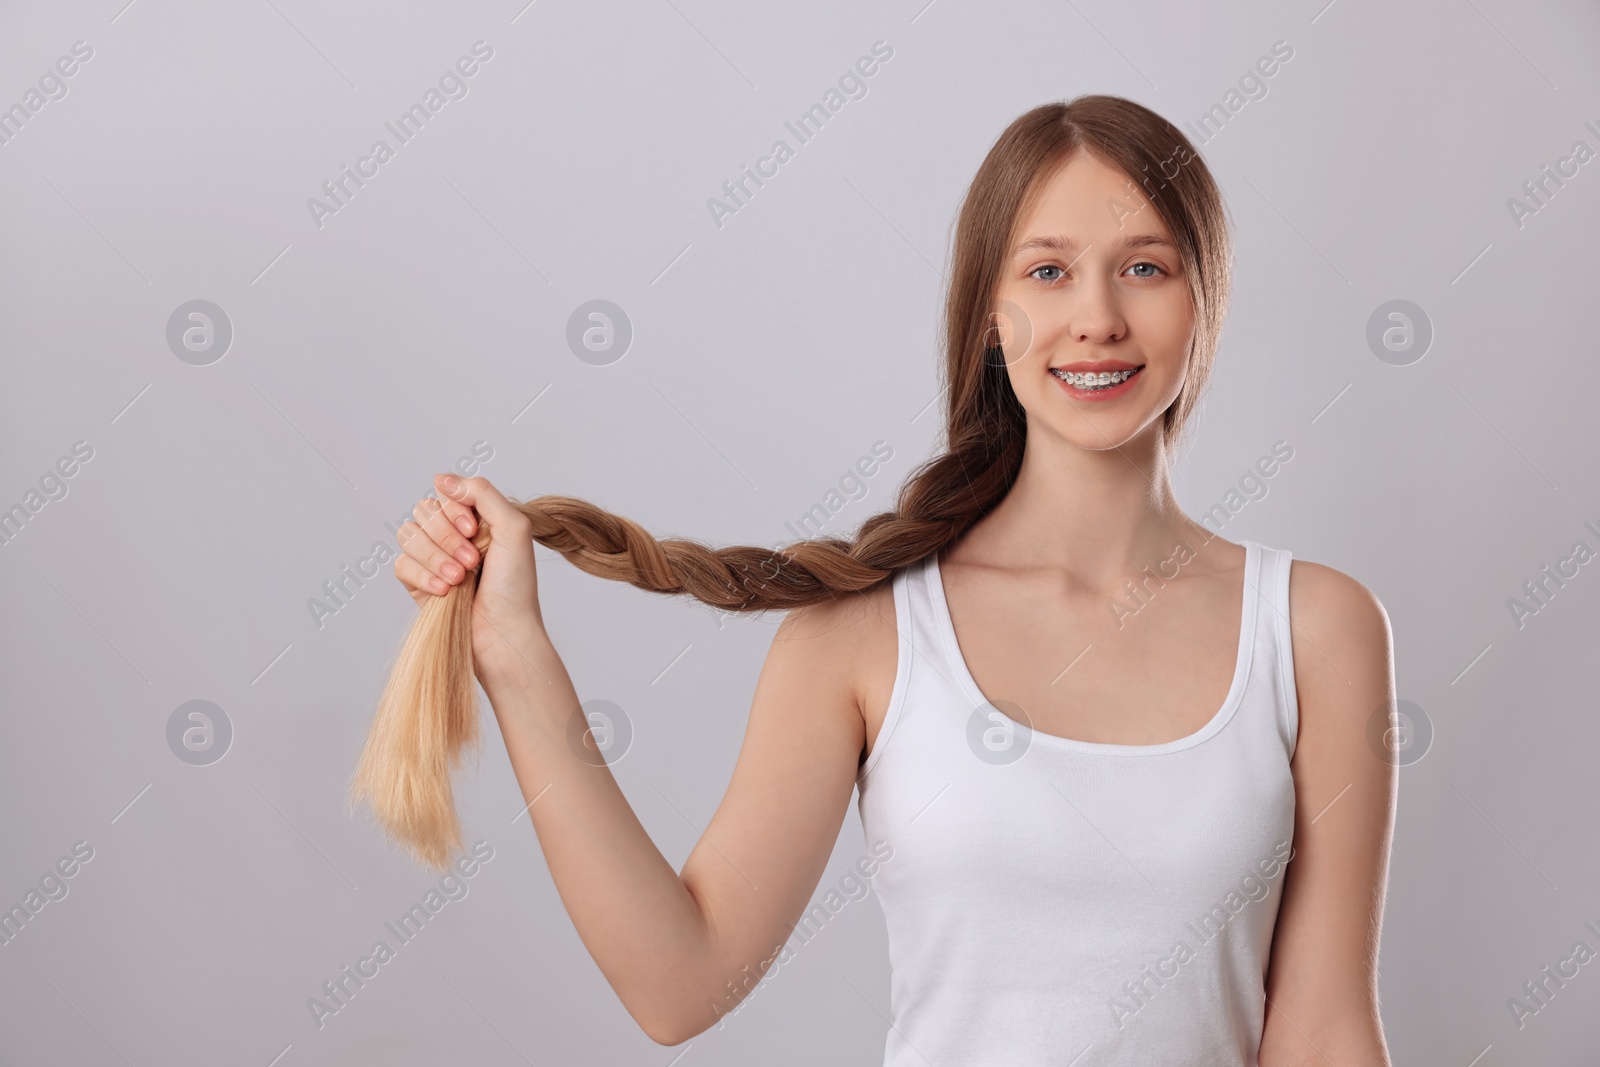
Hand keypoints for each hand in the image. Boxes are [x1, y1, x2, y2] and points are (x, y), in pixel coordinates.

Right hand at [393, 473, 546, 675]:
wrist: (503, 633)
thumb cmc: (515, 585)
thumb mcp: (514, 528)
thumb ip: (482, 493)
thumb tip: (441, 478)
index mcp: (476, 518)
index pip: (445, 493)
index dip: (455, 510)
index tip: (475, 532)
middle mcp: (452, 534)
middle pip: (423, 511)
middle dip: (447, 537)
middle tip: (473, 561)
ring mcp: (433, 558)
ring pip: (408, 535)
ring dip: (435, 557)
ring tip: (460, 579)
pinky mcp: (418, 583)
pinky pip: (401, 564)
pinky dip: (423, 576)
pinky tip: (445, 591)